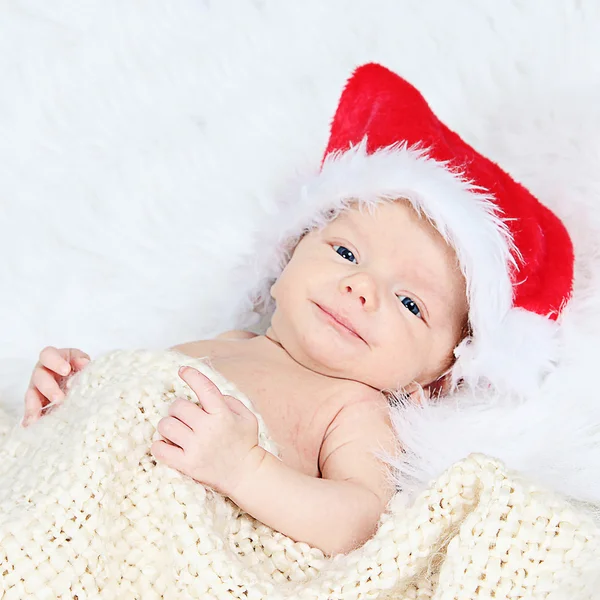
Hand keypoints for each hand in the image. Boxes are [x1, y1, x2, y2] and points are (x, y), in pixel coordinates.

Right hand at [23, 346, 90, 426]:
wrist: (80, 380)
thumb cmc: (79, 367)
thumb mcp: (81, 361)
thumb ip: (81, 360)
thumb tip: (84, 363)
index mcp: (53, 358)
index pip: (48, 355)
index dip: (55, 362)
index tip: (66, 370)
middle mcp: (42, 372)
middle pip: (39, 377)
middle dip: (49, 388)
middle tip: (59, 399)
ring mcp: (37, 388)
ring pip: (31, 395)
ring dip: (34, 407)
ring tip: (36, 419)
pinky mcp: (36, 403)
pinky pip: (31, 410)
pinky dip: (30, 418)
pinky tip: (30, 427)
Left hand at [151, 366, 263, 495]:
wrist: (245, 474)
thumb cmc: (245, 442)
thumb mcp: (247, 416)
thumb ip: (229, 400)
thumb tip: (207, 393)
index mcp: (223, 414)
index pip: (204, 388)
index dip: (192, 376)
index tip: (183, 370)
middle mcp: (208, 429)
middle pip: (178, 406)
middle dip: (178, 408)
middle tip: (185, 416)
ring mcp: (196, 448)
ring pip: (166, 425)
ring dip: (168, 425)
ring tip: (177, 430)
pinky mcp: (187, 465)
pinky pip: (160, 449)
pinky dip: (159, 444)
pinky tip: (168, 444)